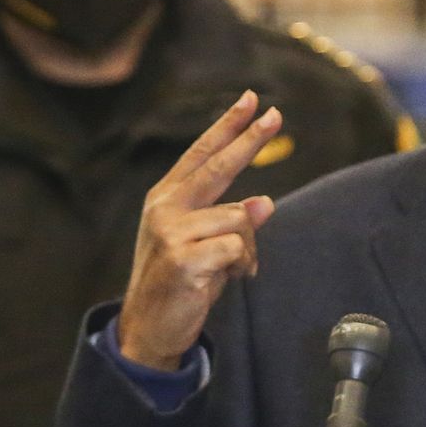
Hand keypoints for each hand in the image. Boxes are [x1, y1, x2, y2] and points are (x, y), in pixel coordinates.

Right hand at [118, 91, 283, 369]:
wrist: (149, 327)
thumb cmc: (182, 283)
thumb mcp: (205, 244)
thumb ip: (229, 220)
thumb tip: (264, 202)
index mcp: (167, 198)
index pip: (201, 154)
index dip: (227, 126)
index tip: (250, 99)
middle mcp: (165, 207)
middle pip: (218, 166)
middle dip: (250, 139)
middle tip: (276, 114)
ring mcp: (171, 231)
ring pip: (240, 219)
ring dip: (248, 249)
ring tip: (233, 269)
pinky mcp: (183, 257)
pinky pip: (238, 248)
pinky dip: (243, 265)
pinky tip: (227, 278)